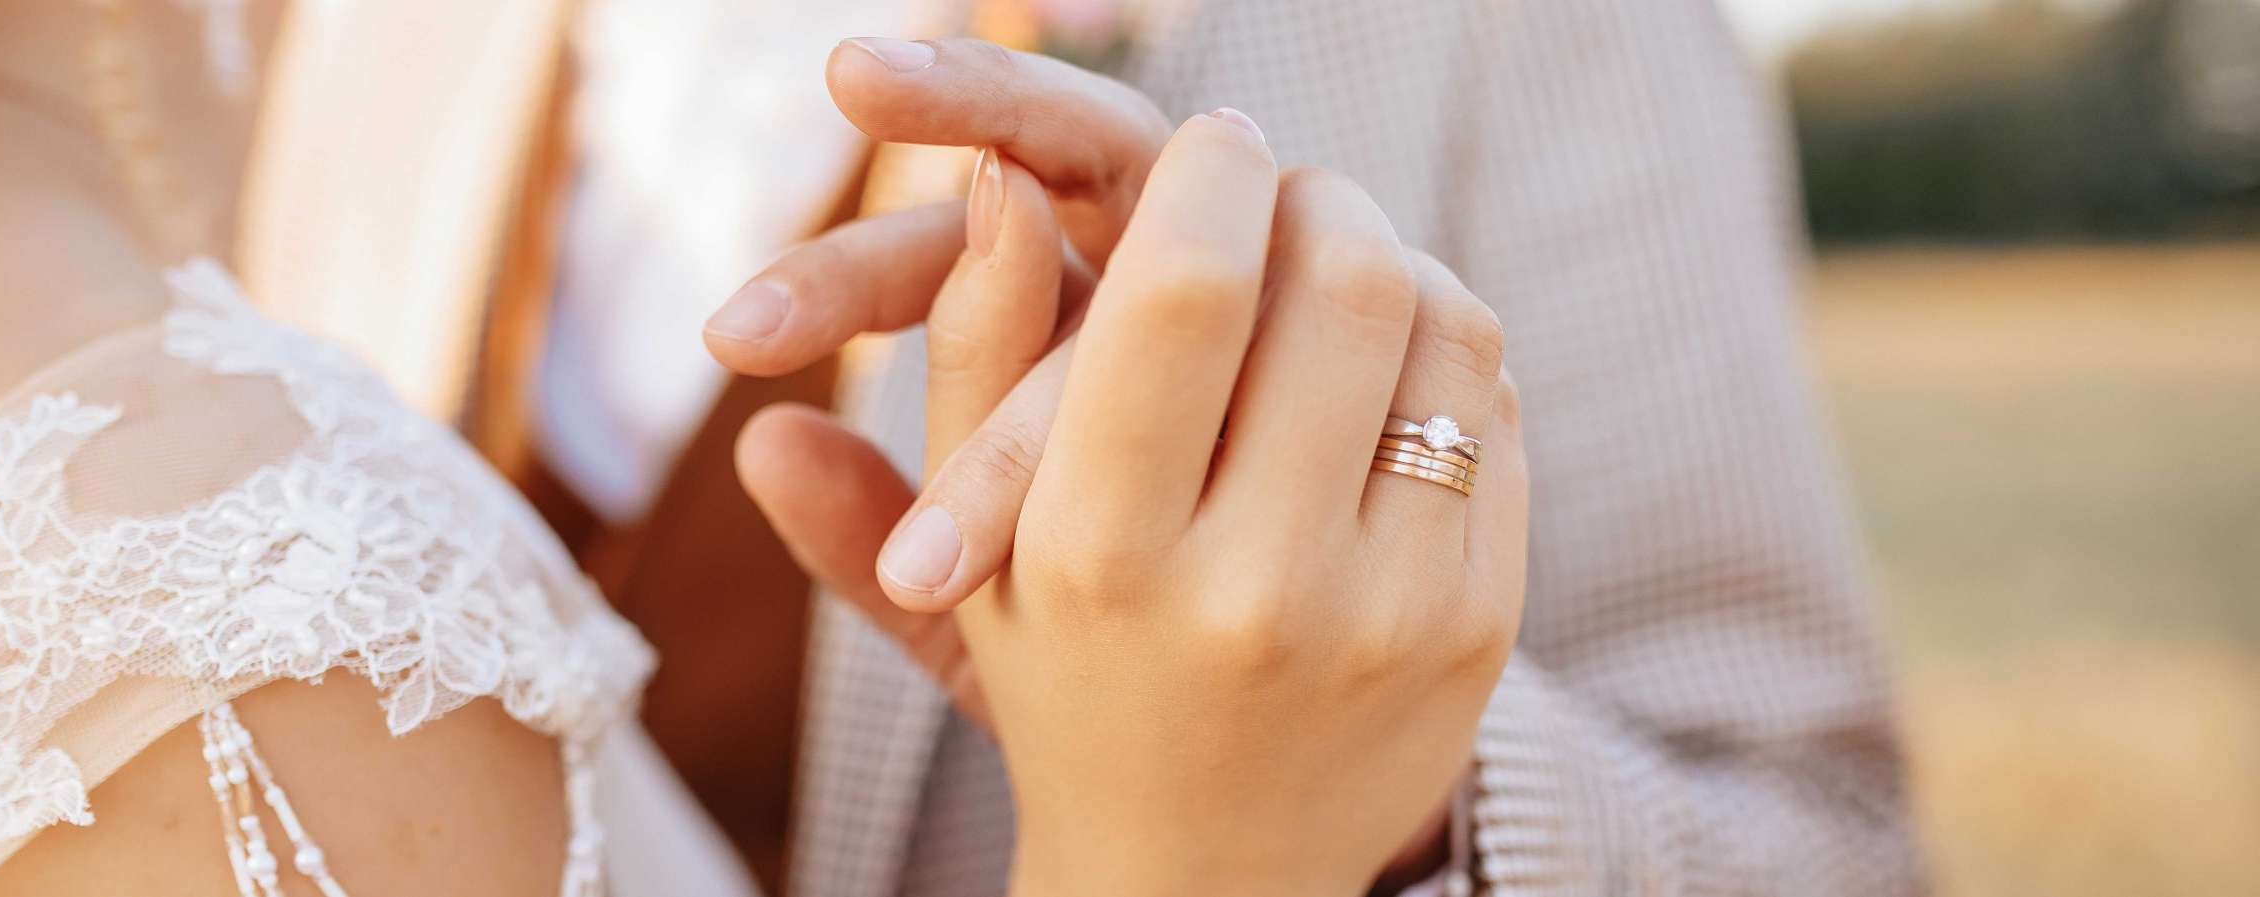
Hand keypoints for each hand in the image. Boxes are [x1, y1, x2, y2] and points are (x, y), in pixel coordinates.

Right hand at [722, 39, 1492, 884]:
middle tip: (1281, 196)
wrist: (1201, 873)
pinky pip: (1496, 411)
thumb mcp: (980, 538)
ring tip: (1329, 280)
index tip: (1215, 140)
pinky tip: (1378, 386)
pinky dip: (1440, 358)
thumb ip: (969, 353)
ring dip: (1393, 260)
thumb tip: (989, 183)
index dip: (1212, 175)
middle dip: (1316, 197)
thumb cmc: (1071, 675)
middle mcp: (1253, 589)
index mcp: (1100, 555)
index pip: (1184, 292)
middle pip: (1344, 278)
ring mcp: (1389, 613)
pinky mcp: (1481, 624)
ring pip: (1447, 324)